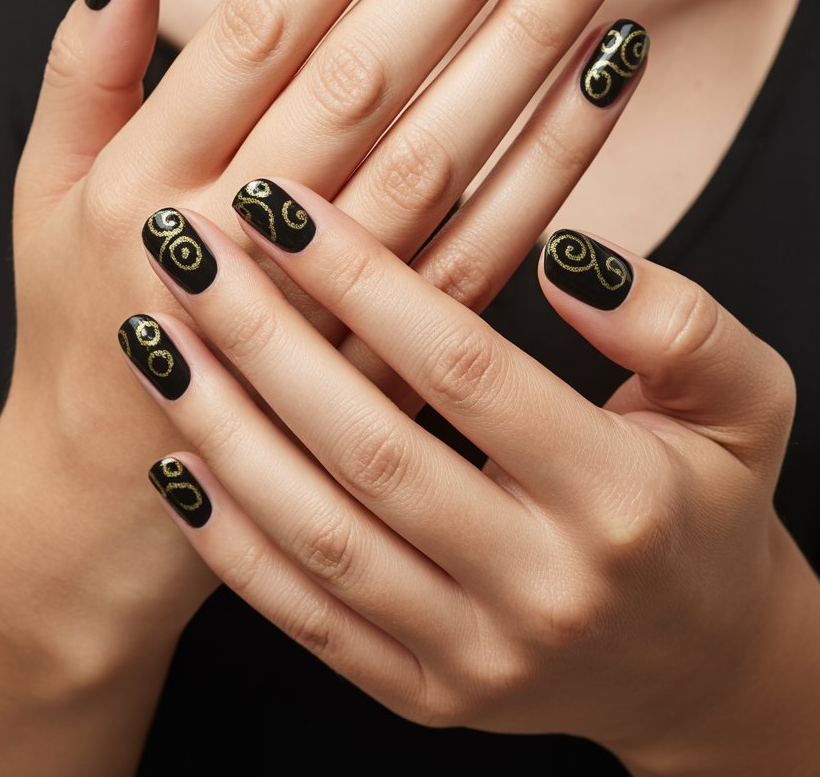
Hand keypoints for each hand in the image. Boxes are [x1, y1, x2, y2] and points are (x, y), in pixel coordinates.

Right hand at [0, 0, 641, 680]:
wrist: (110, 503)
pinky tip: (607, 78)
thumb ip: (79, 68)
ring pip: (440, 156)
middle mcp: (232, 236)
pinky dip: (552, 160)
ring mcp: (320, 310)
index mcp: (145, 176)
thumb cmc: (79, 326)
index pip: (263, 22)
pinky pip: (485, 252)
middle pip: (366, 74)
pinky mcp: (389, 367)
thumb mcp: (42, 192)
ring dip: (526, 46)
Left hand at [132, 180, 817, 776]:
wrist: (701, 660)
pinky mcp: (426, 694)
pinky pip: (308, 620)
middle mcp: (541, 588)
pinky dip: (232, 543)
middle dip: (262, 336)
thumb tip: (561, 260)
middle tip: (184, 247)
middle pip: (369, 448)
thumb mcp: (747, 397)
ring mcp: (475, 657)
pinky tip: (174, 460)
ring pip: (320, 538)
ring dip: (223, 430)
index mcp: (619, 498)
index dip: (364, 278)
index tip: (281, 204)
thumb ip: (674, 321)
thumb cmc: (712, 504)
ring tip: (152, 334)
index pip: (463, 369)